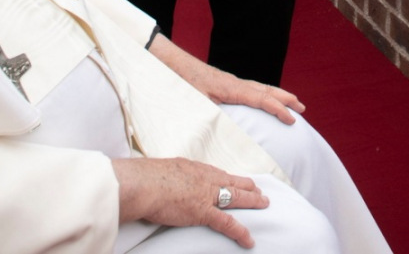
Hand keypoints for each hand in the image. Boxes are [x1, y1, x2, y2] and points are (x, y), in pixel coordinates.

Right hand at [112, 157, 266, 246]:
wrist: (144, 184)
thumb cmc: (146, 178)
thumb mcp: (163, 170)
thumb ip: (171, 176)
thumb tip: (166, 180)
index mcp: (196, 168)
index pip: (219, 173)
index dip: (230, 178)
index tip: (237, 181)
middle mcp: (206, 178)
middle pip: (234, 181)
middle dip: (249, 186)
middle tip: (260, 190)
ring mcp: (207, 195)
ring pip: (238, 197)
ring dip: (253, 201)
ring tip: (265, 204)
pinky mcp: (204, 212)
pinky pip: (228, 223)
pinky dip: (240, 232)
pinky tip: (249, 240)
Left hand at [150, 35, 303, 124]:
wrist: (169, 63)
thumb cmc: (179, 83)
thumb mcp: (193, 105)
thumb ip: (208, 118)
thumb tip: (220, 134)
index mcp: (230, 89)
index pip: (261, 99)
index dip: (278, 110)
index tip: (293, 120)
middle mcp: (233, 83)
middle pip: (266, 90)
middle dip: (285, 99)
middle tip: (302, 108)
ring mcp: (229, 81)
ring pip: (259, 87)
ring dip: (276, 94)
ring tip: (291, 101)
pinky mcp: (223, 82)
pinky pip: (250, 88)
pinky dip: (263, 93)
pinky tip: (261, 98)